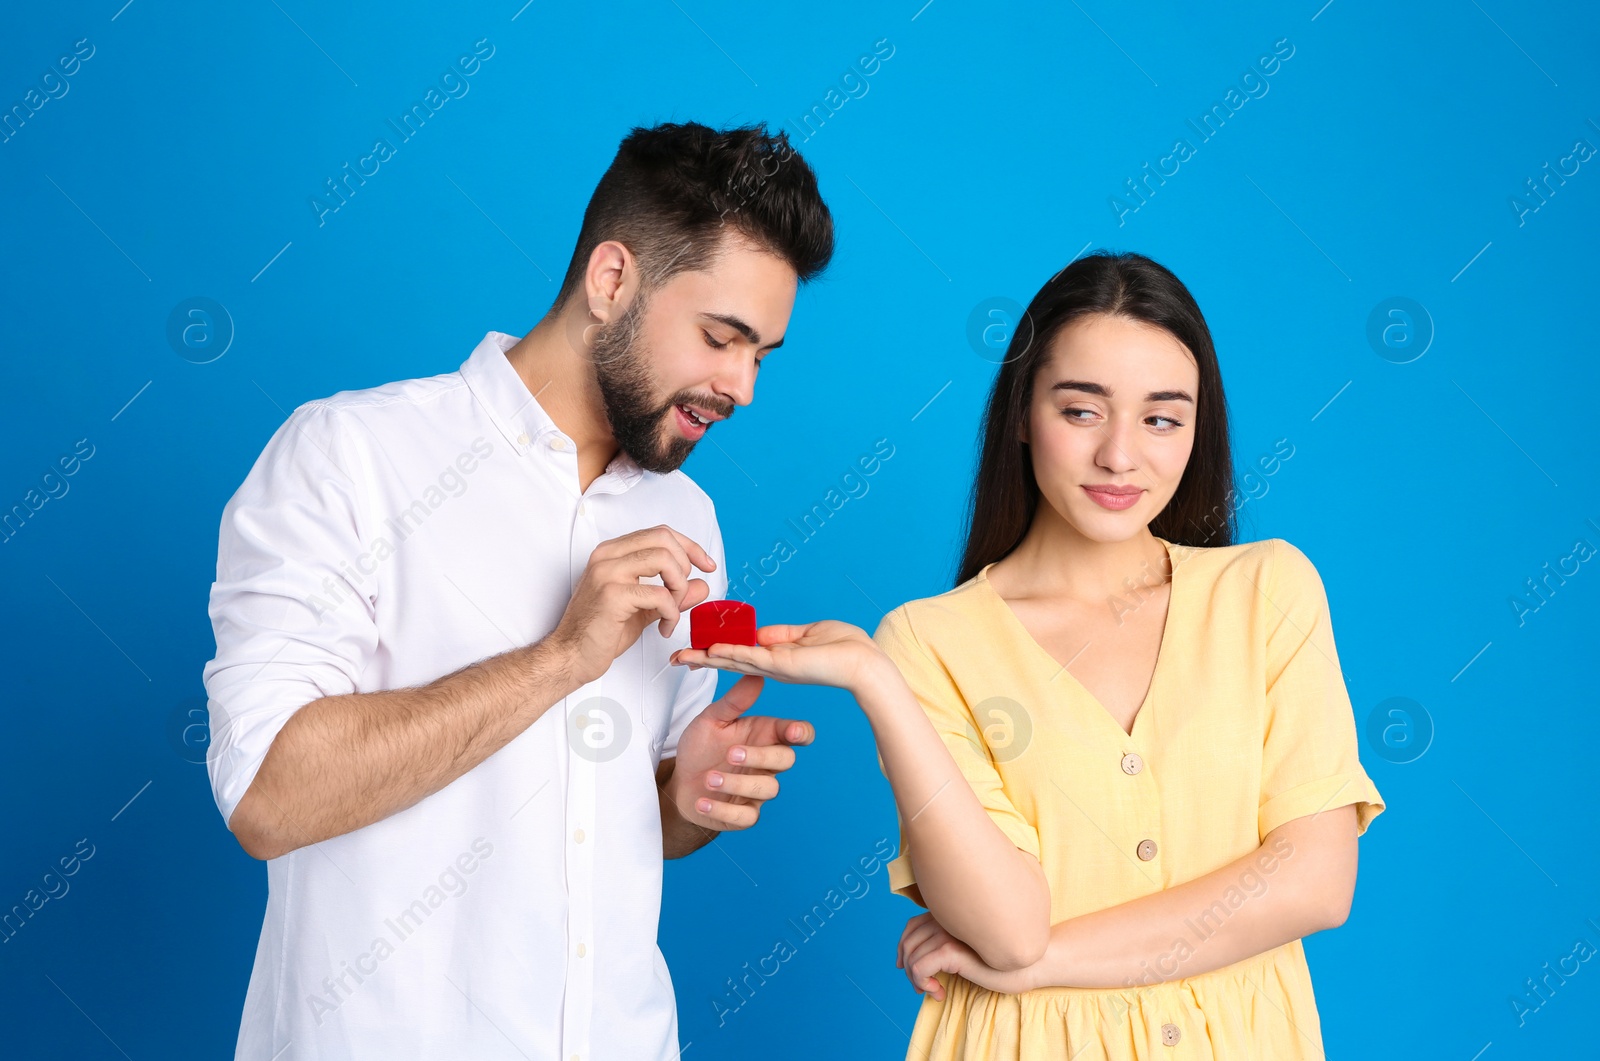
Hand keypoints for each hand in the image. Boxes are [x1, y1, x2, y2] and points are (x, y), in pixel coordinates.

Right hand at [551, 525, 714, 685]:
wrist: (570, 656)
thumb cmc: (600, 632)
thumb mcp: (645, 608)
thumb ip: (672, 593)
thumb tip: (702, 584)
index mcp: (612, 553)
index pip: (660, 532)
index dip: (689, 546)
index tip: (706, 565)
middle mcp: (607, 556)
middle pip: (664, 539)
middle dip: (685, 566)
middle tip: (682, 595)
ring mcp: (607, 573)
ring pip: (664, 560)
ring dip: (679, 589)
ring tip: (672, 612)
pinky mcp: (612, 595)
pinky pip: (659, 594)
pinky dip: (671, 612)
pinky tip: (663, 628)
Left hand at [663, 674, 813, 830]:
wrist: (680, 782)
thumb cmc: (702, 747)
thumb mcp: (712, 719)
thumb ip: (734, 701)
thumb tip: (755, 676)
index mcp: (764, 736)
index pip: (795, 733)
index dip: (800, 732)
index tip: (792, 732)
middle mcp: (766, 763)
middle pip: (786, 760)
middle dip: (761, 756)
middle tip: (731, 753)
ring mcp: (757, 791)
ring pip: (768, 789)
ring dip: (737, 783)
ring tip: (709, 778)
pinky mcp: (744, 815)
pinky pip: (746, 818)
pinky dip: (723, 809)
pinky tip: (703, 800)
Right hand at [669, 620, 884, 693]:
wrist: (866, 663)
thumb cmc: (846, 648)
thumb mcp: (810, 633)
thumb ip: (783, 634)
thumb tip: (760, 633)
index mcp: (778, 657)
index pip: (741, 654)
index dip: (718, 651)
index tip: (697, 648)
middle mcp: (772, 666)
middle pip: (729, 661)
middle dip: (702, 659)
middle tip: (676, 659)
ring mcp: (775, 667)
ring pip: (733, 661)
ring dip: (707, 658)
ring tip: (682, 658)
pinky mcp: (782, 665)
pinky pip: (751, 657)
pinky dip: (731, 653)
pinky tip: (712, 651)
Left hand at [897, 912, 1037, 999]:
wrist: (1029, 963)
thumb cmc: (1001, 960)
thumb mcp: (967, 950)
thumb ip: (946, 944)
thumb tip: (914, 961)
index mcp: (948, 915)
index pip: (911, 926)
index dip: (903, 949)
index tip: (906, 969)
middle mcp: (945, 919)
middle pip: (908, 942)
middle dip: (908, 968)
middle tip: (922, 988)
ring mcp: (947, 932)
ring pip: (912, 958)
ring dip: (917, 980)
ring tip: (935, 991)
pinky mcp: (950, 949)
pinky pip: (920, 967)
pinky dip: (923, 983)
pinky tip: (939, 992)